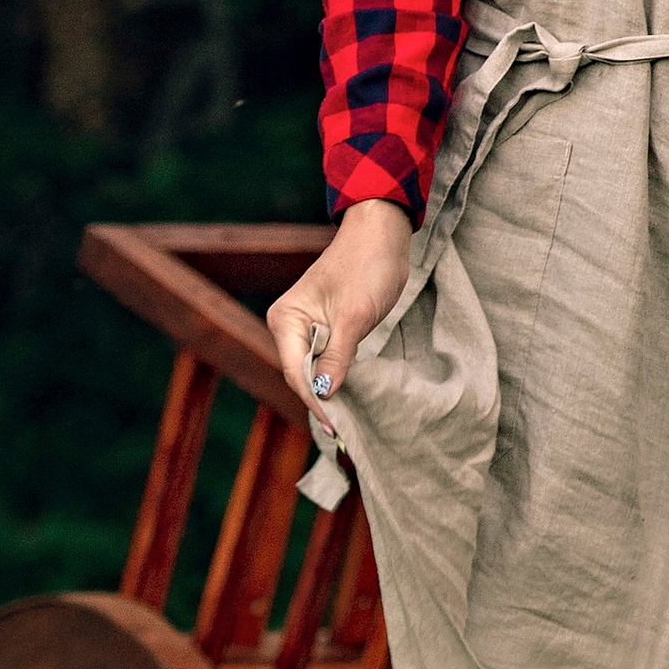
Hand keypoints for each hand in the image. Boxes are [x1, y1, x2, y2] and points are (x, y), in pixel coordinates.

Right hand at [266, 200, 412, 412]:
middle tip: (340, 433)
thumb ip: (338, 355)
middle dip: (318, 400)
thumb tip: (324, 392)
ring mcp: (305, 326)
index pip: (295, 370)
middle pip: (299, 373)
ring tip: (344, 424)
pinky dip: (334, 377)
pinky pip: (324, 359)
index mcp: (286, 318)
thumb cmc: (367, 266)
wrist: (383, 234)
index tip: (333, 425)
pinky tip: (347, 397)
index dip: (313, 399)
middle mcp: (288, 323)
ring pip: (312, 369)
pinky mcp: (324, 327)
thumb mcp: (355, 316)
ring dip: (327, 392)